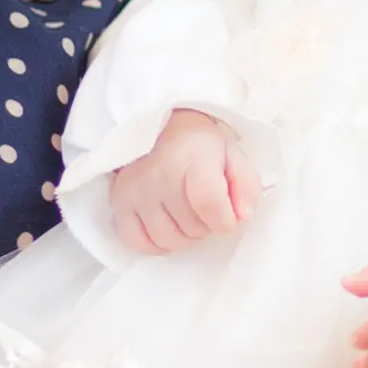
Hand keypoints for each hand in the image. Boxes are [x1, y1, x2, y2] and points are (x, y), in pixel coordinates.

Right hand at [108, 108, 260, 254]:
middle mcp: (161, 173)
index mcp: (194, 158)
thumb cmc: (199, 144)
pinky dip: (154, 241)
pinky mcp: (119, 200)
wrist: (161, 125)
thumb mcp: (233, 154)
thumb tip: (242, 216)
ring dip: (182, 235)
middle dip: (205, 224)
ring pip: (168, 241)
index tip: (227, 214)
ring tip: (185, 211)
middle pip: (192, 228)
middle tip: (202, 203)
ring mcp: (137, 188)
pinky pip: (137, 242)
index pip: (210, 204)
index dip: (225, 219)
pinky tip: (164, 222)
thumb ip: (247, 185)